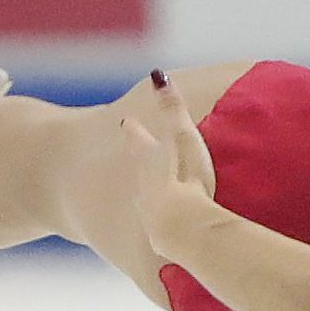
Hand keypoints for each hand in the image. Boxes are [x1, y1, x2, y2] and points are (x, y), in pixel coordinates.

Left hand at [117, 75, 222, 254]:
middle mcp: (142, 186)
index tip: (125, 122)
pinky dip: (162, 219)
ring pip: (144, 198)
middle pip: (138, 169)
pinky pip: (159, 224)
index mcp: (148, 160)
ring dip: (147, 193)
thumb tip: (157, 75)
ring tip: (152, 193)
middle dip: (139, 162)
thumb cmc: (184, 180)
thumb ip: (172, 109)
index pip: (137, 139)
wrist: (181, 228)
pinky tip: (166, 227)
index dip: (134, 130)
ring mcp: (147, 212)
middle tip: (137, 156)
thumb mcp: (181, 138)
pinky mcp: (159, 236)